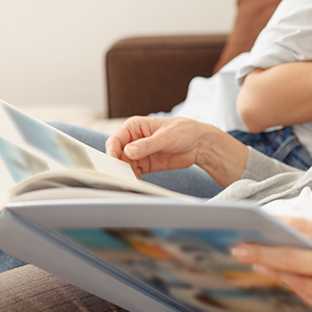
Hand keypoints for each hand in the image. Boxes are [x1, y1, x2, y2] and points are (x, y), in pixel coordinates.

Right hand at [106, 116, 248, 186]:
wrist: (199, 144)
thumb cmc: (183, 131)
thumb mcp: (165, 137)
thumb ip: (146, 145)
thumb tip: (128, 151)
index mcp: (134, 127)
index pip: (116, 140)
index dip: (112, 151)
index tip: (113, 163)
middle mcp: (133, 140)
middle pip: (118, 155)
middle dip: (118, 166)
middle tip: (120, 176)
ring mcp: (139, 153)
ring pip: (124, 166)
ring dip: (125, 175)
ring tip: (129, 182)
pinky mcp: (145, 165)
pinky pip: (135, 173)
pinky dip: (134, 179)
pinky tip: (137, 184)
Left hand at [232, 218, 311, 311]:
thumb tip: (290, 232)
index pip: (307, 234)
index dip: (278, 232)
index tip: (255, 229)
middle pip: (296, 262)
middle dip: (264, 255)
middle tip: (240, 250)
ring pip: (299, 285)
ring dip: (276, 274)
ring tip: (258, 264)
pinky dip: (299, 290)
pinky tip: (288, 281)